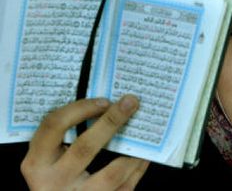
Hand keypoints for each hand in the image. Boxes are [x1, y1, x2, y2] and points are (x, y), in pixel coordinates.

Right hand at [21, 94, 149, 190]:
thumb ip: (67, 137)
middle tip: (131, 102)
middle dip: (111, 121)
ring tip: (144, 130)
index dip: (79, 109)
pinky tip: (144, 153)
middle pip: (85, 147)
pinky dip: (138, 166)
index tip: (103, 101)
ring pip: (112, 172)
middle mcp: (53, 182)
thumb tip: (107, 106)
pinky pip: (126, 186)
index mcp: (37, 163)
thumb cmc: (55, 178)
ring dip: (132, 149)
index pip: (54, 126)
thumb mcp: (49, 159)